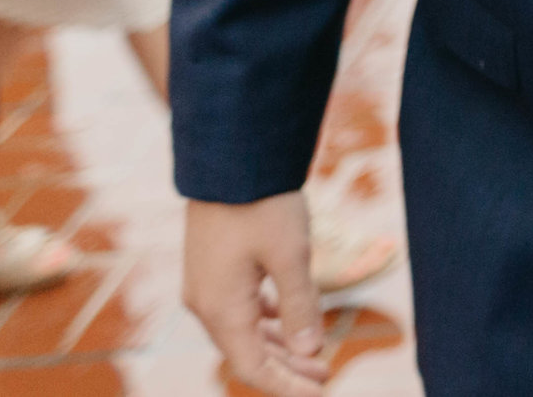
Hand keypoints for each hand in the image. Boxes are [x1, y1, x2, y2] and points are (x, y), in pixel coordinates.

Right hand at [184, 194, 329, 393]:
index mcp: (221, 309)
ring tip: (316, 355)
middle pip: (248, 353)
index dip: (285, 386)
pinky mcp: (213, 268)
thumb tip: (310, 351)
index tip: (320, 394)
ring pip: (245, 331)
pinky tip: (290, 320)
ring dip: (279, 344)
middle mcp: (206, 305)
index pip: (252, 367)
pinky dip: (267, 320)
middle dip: (287, 368)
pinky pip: (241, 308)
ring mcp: (206, 286)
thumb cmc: (261, 205)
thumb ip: (301, 305)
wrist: (229, 159)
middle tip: (326, 376)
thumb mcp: (291, 255)